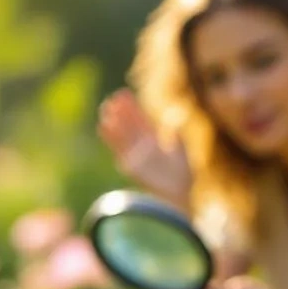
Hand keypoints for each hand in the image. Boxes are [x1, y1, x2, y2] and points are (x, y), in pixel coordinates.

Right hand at [97, 88, 190, 204]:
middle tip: (113, 97)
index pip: (141, 120)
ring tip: (105, 108)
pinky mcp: (130, 165)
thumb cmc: (184, 174)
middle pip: (130, 125)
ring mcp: (136, 155)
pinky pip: (119, 149)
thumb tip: (177, 113)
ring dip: (114, 122)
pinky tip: (103, 125)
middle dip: (122, 112)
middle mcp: (143, 146)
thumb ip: (177, 132)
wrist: (178, 194)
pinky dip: (111, 138)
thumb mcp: (182, 149)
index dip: (133, 108)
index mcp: (154, 140)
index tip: (123, 94)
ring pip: (123, 135)